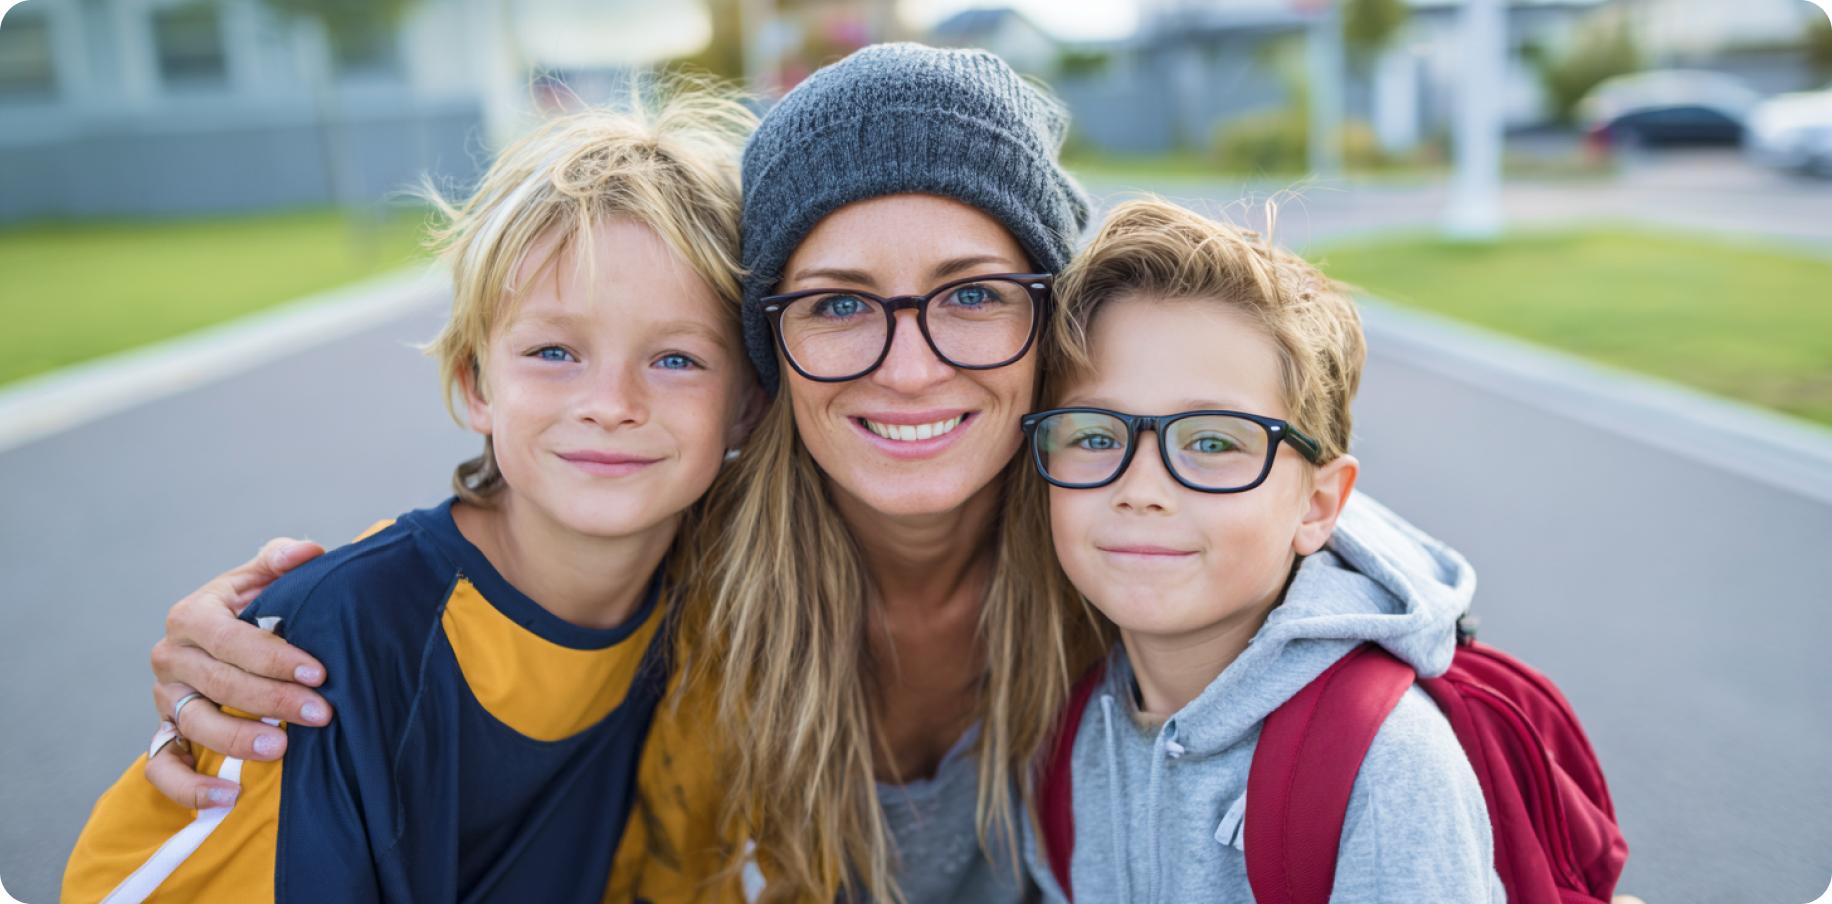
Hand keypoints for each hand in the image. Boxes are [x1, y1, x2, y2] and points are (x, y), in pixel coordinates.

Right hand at [144, 538, 326, 807]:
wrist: (225, 641)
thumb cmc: (253, 609)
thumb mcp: (263, 580)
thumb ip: (282, 561)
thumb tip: (306, 551)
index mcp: (192, 615)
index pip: (232, 640)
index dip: (276, 658)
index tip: (318, 674)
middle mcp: (171, 657)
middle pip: (221, 684)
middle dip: (274, 701)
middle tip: (321, 713)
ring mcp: (165, 698)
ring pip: (196, 724)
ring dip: (238, 740)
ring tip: (281, 749)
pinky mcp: (163, 733)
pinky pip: (163, 768)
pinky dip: (190, 788)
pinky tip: (227, 798)